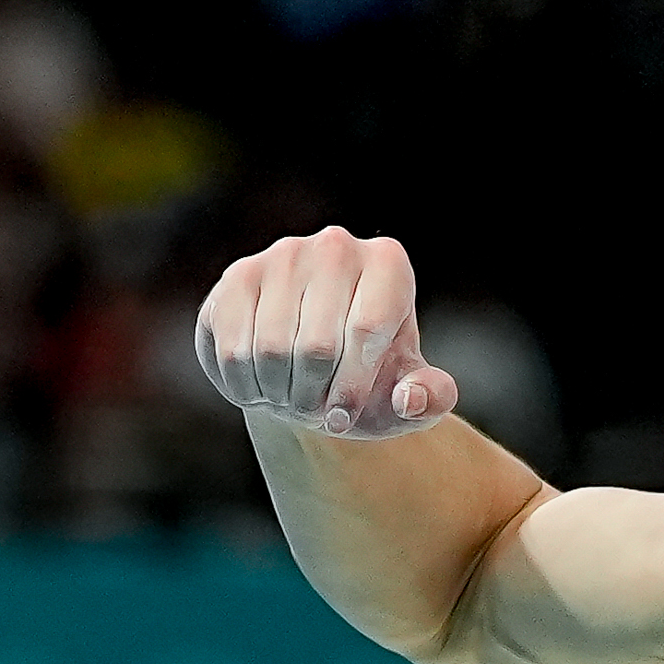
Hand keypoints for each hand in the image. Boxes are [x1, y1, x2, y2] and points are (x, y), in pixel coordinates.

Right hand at [194, 225, 459, 439]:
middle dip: (314, 396)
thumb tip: (411, 400)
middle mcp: (336, 246)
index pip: (366, 330)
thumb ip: (431, 399)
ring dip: (279, 394)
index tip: (344, 417)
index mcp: (388, 264)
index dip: (352, 388)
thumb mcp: (409, 393)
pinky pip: (232, 349)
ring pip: (270, 349)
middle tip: (315, 409)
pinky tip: (260, 387)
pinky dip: (245, 387)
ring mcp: (283, 255)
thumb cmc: (371, 377)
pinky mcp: (238, 276)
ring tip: (291, 397)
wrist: (315, 366)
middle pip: (316, 346)